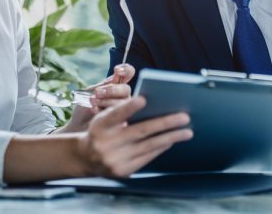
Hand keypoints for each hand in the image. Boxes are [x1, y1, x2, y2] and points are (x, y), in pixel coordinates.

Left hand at [60, 64, 135, 132]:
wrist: (77, 126)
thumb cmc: (84, 108)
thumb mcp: (91, 92)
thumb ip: (104, 85)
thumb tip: (117, 76)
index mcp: (117, 85)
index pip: (129, 73)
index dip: (126, 70)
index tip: (117, 70)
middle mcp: (123, 96)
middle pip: (126, 89)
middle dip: (111, 90)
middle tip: (97, 93)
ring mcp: (125, 109)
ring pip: (124, 102)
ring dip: (106, 101)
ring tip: (92, 104)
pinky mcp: (123, 121)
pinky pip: (121, 114)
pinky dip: (105, 111)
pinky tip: (95, 112)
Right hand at [77, 96, 192, 177]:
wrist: (85, 158)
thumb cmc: (101, 131)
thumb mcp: (103, 118)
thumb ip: (122, 112)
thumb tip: (152, 105)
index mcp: (100, 126)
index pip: (115, 115)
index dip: (129, 107)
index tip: (143, 99)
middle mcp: (106, 144)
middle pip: (139, 132)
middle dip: (164, 123)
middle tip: (184, 117)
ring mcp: (115, 160)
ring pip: (148, 146)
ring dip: (170, 138)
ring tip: (187, 132)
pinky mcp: (123, 171)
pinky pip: (146, 158)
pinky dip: (160, 148)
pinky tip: (171, 141)